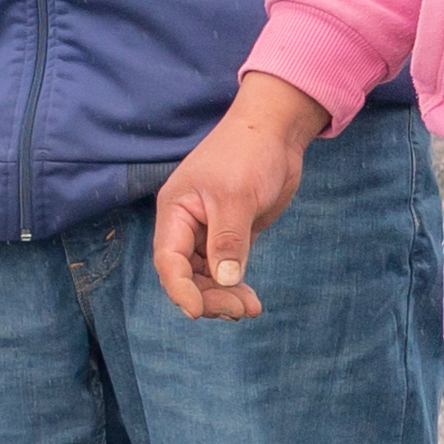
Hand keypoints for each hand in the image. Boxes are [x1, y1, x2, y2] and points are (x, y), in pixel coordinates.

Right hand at [149, 77, 326, 321]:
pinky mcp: (232, 235)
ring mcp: (209, 231)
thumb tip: (224, 280)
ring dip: (224, 296)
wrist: (274, 132)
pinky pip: (226, 269)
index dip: (179, 288)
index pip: (168, 259)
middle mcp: (186, 226)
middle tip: (240, 311)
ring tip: (251, 309)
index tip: (196, 311)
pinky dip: (235, 286)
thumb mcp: (237, 197)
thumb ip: (229, 240)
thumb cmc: (248, 154)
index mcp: (175, 213)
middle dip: (209, 296)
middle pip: (186, 274)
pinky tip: (251, 300)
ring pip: (206, 276)